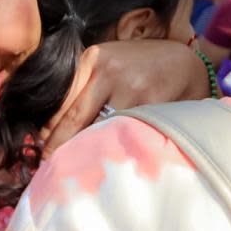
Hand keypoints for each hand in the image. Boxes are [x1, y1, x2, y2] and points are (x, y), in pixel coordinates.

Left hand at [40, 40, 208, 156]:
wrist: (187, 63)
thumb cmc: (142, 68)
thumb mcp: (110, 66)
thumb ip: (85, 89)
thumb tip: (51, 132)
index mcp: (92, 59)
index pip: (60, 103)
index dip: (50, 132)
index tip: (42, 152)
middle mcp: (107, 70)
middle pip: (74, 119)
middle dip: (61, 148)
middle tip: (51, 169)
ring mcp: (130, 86)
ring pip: (98, 131)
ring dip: (88, 152)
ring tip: (79, 171)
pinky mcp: (152, 102)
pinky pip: (126, 134)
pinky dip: (117, 149)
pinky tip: (113, 162)